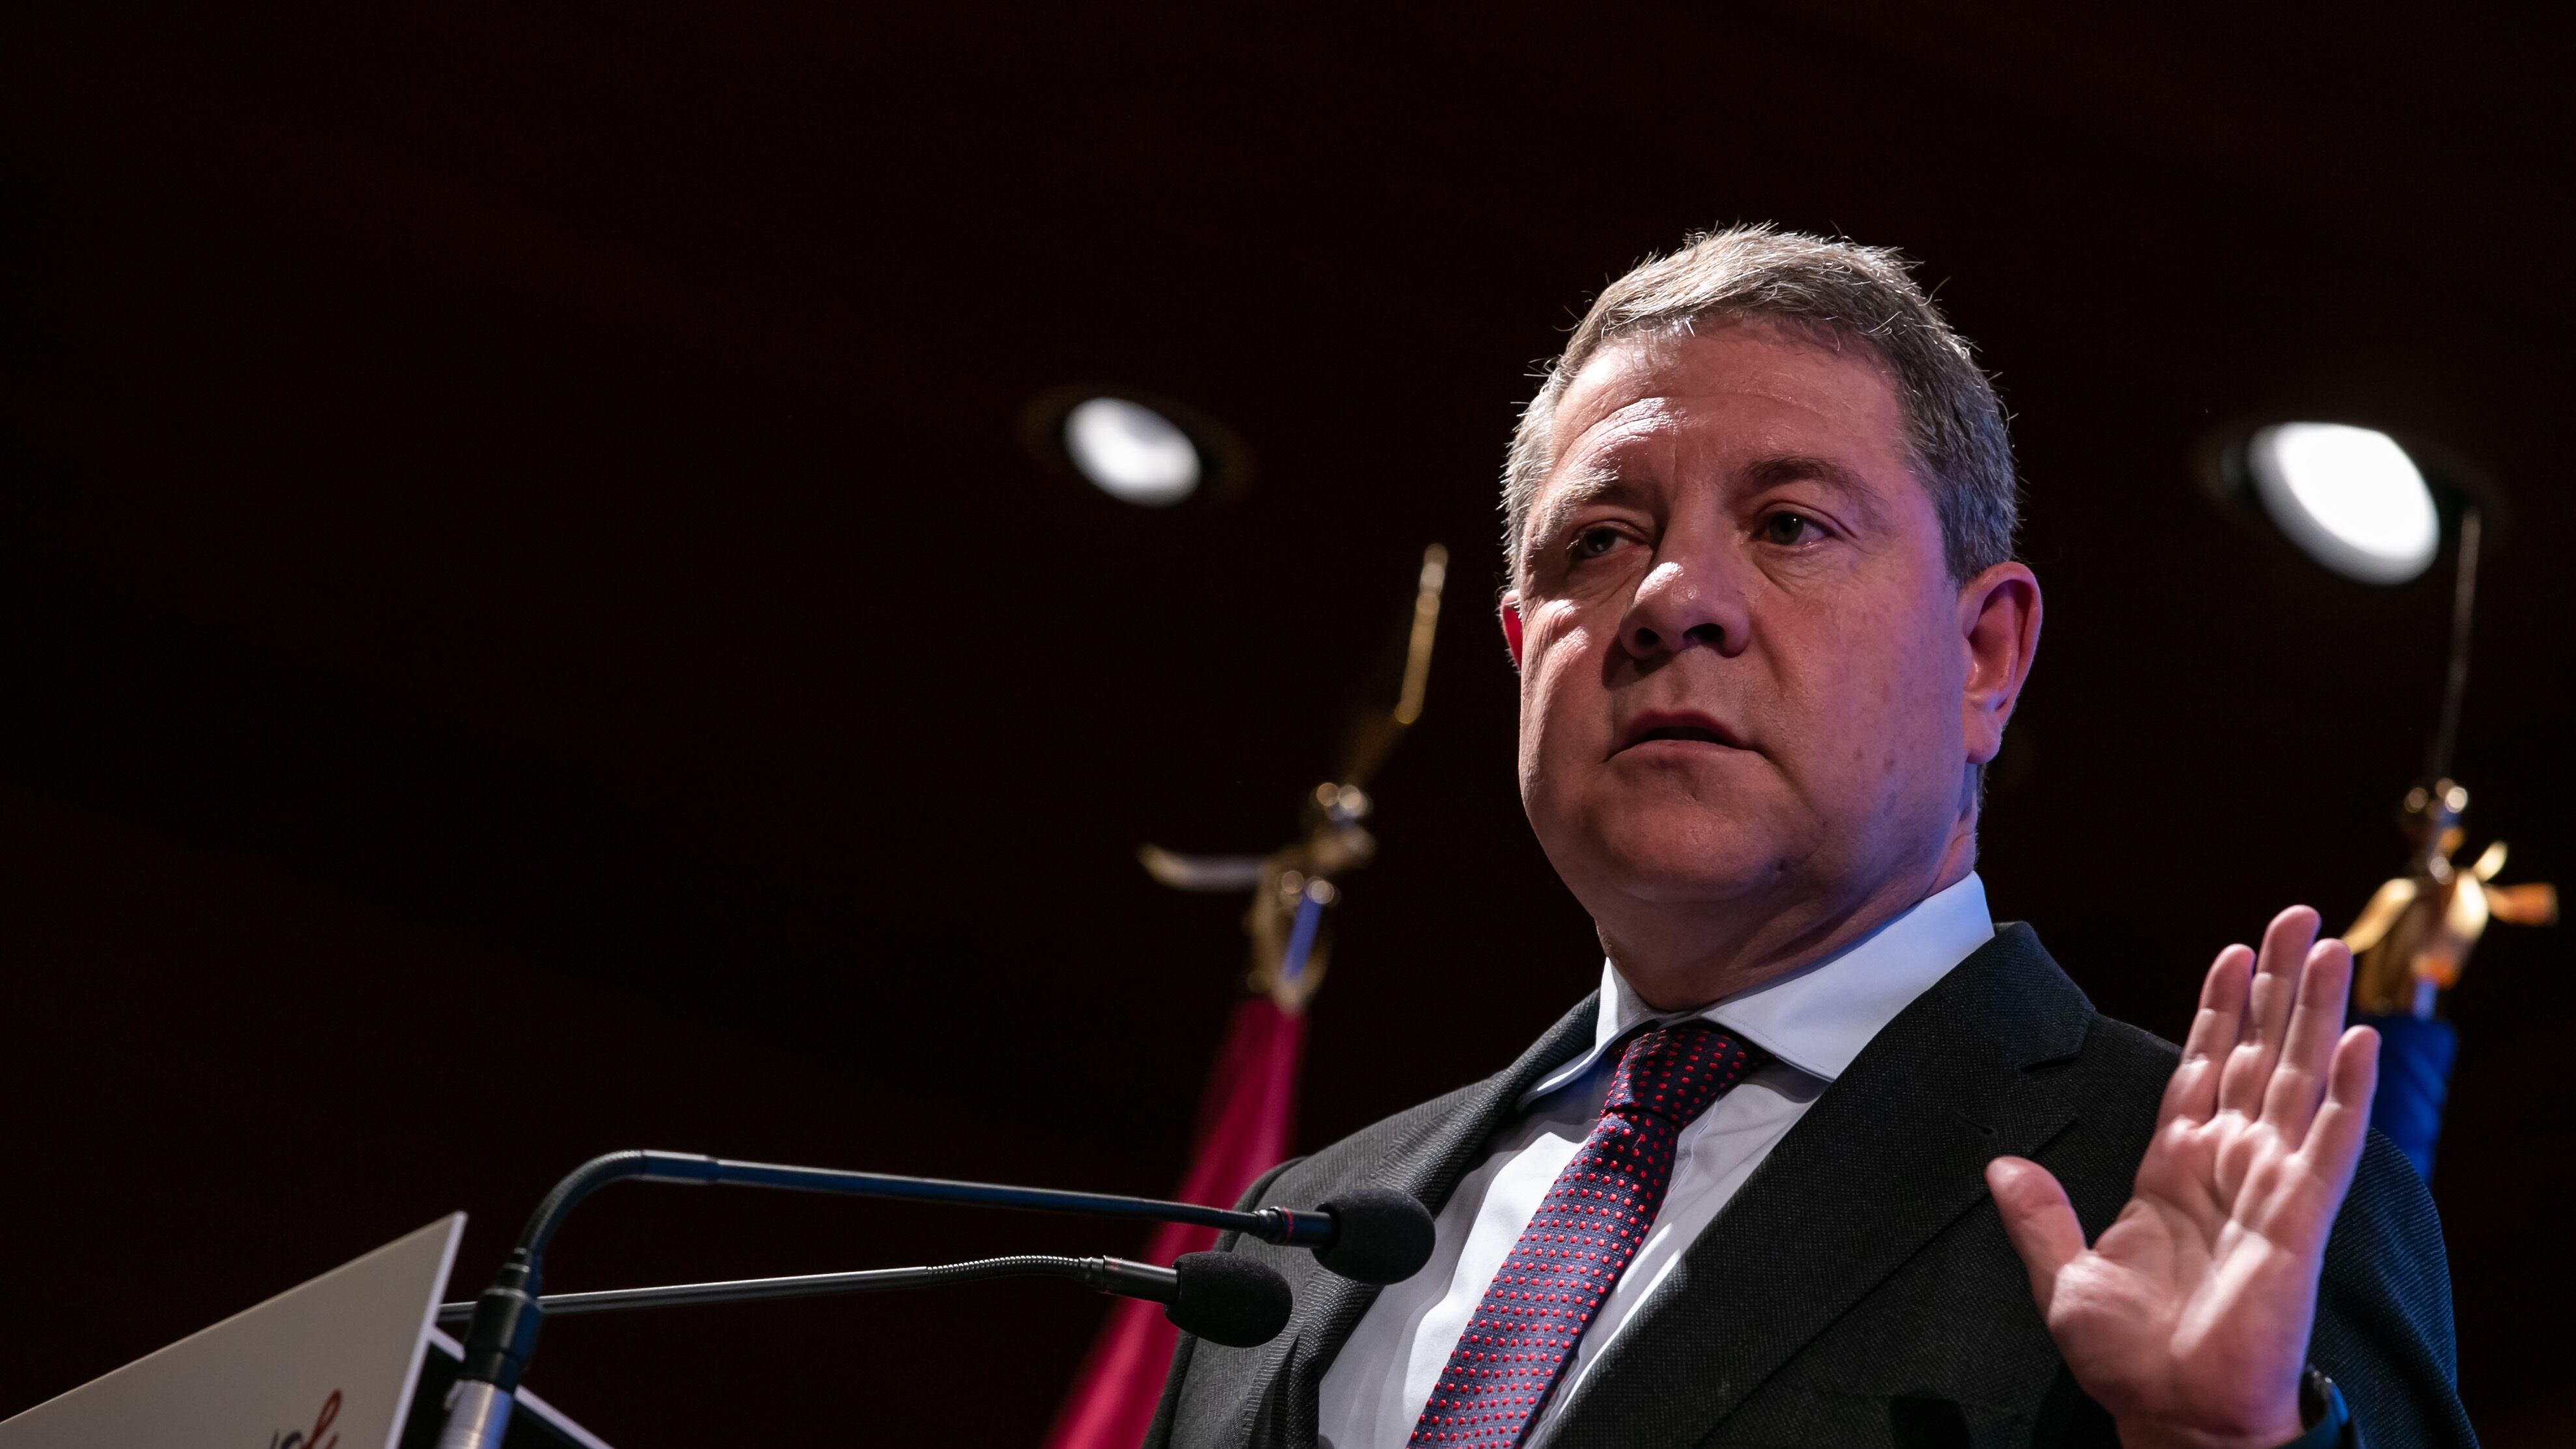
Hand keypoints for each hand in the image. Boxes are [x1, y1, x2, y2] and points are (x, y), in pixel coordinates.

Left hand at [1984, 907, 2379, 1448]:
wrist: (2170, 1413)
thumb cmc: (2130, 1358)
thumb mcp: (2063, 1276)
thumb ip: (2038, 1216)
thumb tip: (2000, 1166)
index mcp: (2175, 1169)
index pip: (2205, 1068)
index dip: (2220, 1010)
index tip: (2235, 951)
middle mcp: (2229, 1166)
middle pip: (2260, 1054)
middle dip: (2278, 985)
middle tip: (2297, 915)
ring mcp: (2269, 1186)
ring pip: (2300, 1079)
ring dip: (2316, 1012)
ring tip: (2332, 946)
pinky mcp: (2298, 1218)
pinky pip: (2329, 1145)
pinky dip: (2348, 1093)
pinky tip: (2360, 1040)